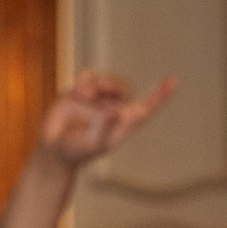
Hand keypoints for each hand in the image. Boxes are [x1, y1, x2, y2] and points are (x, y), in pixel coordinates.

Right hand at [37, 69, 176, 173]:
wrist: (54, 148)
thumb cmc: (76, 152)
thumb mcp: (90, 144)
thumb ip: (102, 129)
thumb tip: (114, 112)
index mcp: (123, 124)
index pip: (146, 108)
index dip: (160, 95)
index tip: (172, 81)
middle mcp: (113, 110)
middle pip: (123, 87)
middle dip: (112, 84)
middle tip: (92, 91)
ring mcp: (98, 99)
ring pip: (105, 80)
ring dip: (95, 83)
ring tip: (81, 94)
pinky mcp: (81, 91)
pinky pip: (88, 76)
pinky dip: (83, 81)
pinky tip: (75, 93)